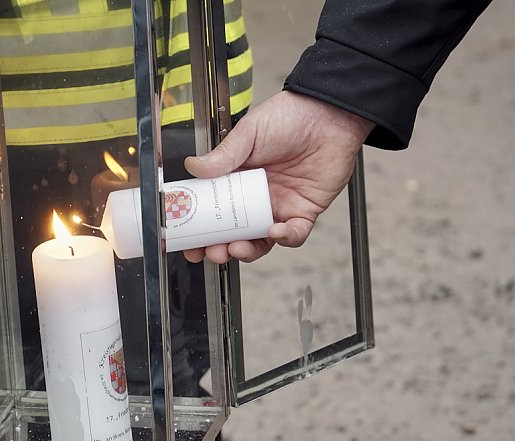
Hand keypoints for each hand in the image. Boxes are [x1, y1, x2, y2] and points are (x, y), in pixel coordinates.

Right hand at [183, 91, 373, 263]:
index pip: (213, 210)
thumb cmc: (290, 117)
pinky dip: (284, 238)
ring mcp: (278, 206)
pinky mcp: (303, 212)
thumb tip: (192, 167)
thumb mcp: (249, 133)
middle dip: (218, 247)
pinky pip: (294, 235)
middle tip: (209, 251)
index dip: (199, 228)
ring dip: (246, 251)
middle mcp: (256, 198)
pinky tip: (274, 232)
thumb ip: (222, 155)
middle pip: (232, 232)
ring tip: (235, 249)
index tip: (185, 239)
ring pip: (260, 241)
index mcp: (237, 180)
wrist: (329, 114)